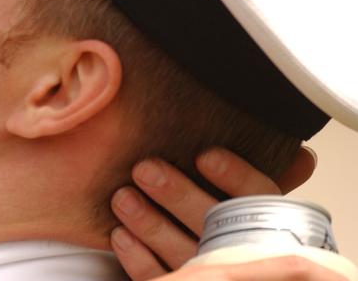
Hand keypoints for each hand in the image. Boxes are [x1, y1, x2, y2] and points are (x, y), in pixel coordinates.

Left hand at [110, 146, 316, 279]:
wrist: (227, 272)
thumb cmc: (237, 236)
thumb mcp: (259, 213)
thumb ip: (260, 187)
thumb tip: (302, 156)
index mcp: (271, 230)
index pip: (260, 201)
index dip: (236, 177)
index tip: (205, 155)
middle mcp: (244, 255)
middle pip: (214, 224)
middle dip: (178, 194)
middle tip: (144, 168)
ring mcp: (213, 277)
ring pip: (182, 253)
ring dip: (149, 224)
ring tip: (122, 197)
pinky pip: (161, 279)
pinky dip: (139, 259)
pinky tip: (120, 235)